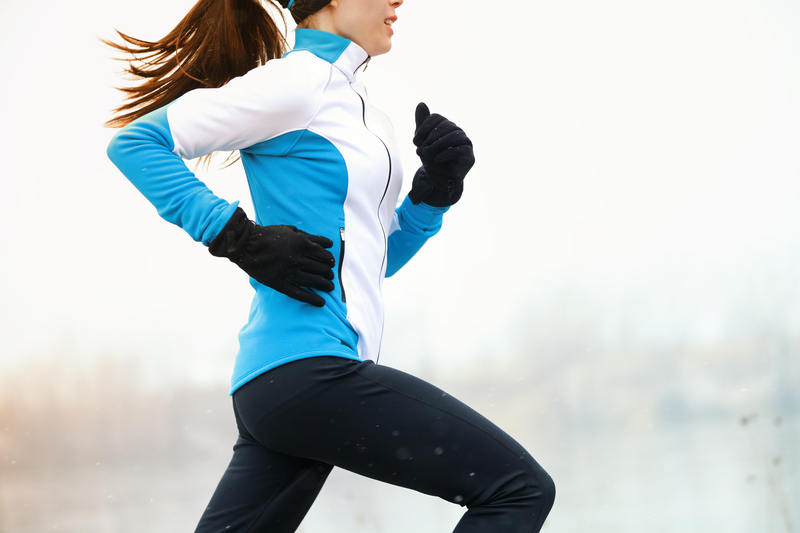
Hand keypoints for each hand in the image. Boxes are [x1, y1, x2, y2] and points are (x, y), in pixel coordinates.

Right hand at [209, 208, 334, 306]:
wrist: (246, 246)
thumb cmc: (269, 235)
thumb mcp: (291, 230)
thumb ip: (310, 237)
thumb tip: (329, 244)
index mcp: (302, 244)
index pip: (324, 255)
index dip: (330, 260)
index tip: (331, 263)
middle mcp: (298, 259)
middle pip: (321, 268)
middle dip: (329, 273)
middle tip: (331, 275)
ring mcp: (289, 273)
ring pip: (314, 281)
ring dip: (326, 285)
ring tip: (330, 287)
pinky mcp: (280, 284)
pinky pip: (300, 294)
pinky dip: (313, 299)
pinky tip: (321, 303)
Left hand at [408, 102, 474, 206]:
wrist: (437, 180)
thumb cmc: (431, 159)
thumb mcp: (422, 142)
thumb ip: (421, 124)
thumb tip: (421, 103)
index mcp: (446, 126)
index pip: (437, 117)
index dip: (425, 127)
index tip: (415, 141)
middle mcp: (457, 131)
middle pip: (446, 126)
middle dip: (430, 138)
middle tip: (420, 150)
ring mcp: (465, 143)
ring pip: (455, 135)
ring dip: (438, 145)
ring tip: (428, 154)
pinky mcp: (470, 156)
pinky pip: (461, 149)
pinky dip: (447, 153)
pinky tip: (437, 159)